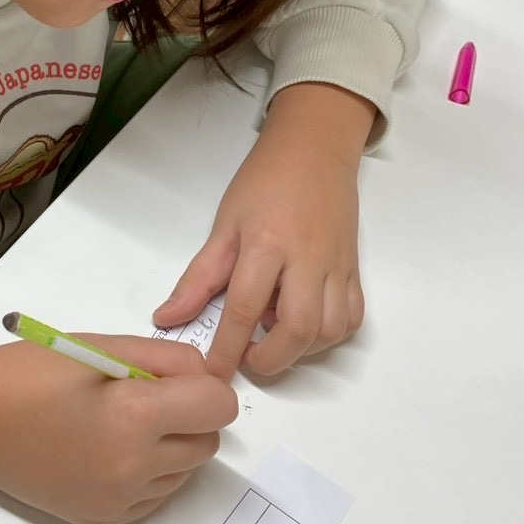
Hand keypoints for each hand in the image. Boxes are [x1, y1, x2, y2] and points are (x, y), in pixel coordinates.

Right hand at [0, 335, 237, 523]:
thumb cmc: (33, 373)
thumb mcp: (104, 346)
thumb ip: (168, 360)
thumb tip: (207, 378)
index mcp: (136, 415)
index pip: (219, 407)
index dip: (204, 387)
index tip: (175, 379)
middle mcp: (135, 466)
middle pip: (209, 443)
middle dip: (192, 417)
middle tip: (148, 398)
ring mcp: (121, 500)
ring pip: (186, 472)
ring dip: (172, 447)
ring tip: (123, 424)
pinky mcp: (106, 519)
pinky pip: (157, 496)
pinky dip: (148, 473)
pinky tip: (110, 449)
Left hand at [153, 83, 373, 378]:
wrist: (314, 149)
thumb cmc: (265, 181)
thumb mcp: (224, 225)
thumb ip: (199, 277)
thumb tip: (168, 317)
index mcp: (267, 245)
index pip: (245, 309)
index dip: (227, 349)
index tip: (213, 374)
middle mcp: (308, 259)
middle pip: (298, 328)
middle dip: (270, 359)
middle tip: (247, 358)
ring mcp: (337, 266)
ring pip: (330, 330)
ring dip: (301, 349)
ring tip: (274, 334)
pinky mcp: (355, 269)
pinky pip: (351, 318)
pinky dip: (328, 335)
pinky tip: (304, 326)